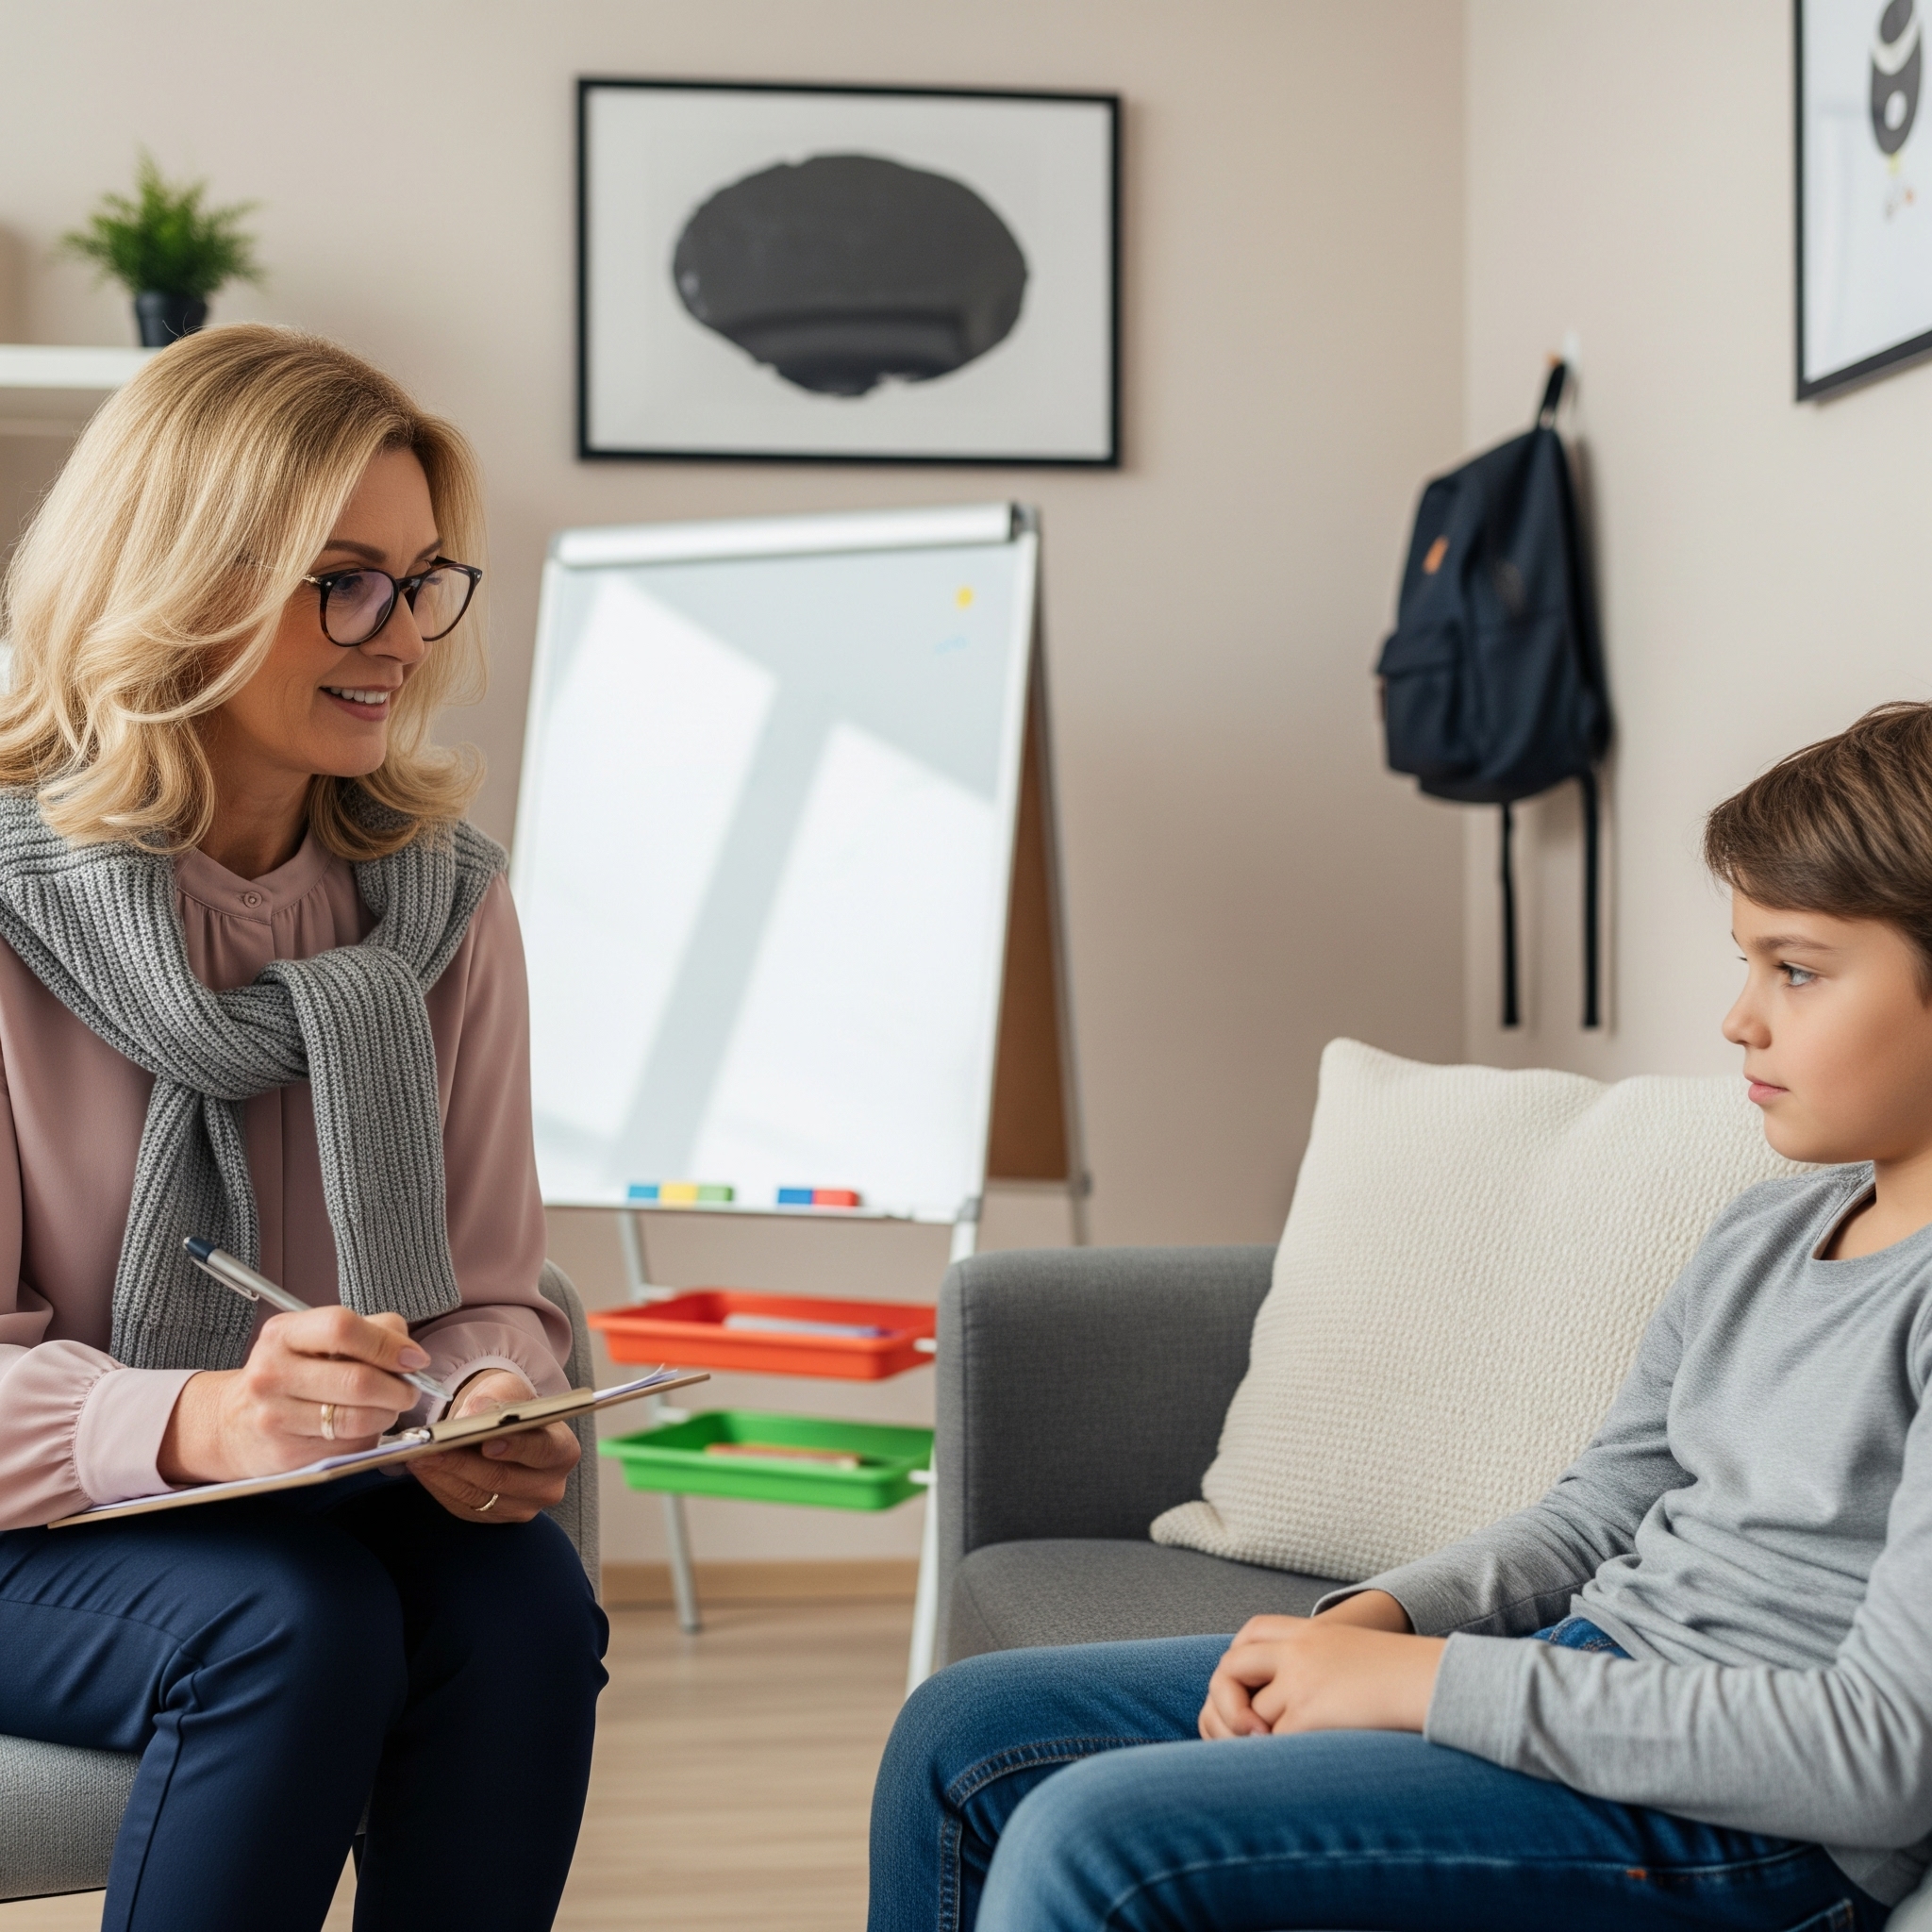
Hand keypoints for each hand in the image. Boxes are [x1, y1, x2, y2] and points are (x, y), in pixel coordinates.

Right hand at [159, 1308, 426, 1483]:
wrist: (231, 1422)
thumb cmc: (288, 1372)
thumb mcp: (314, 1337)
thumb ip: (368, 1331)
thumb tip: (410, 1353)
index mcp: (283, 1333)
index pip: (342, 1328)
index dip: (387, 1344)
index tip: (413, 1359)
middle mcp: (272, 1373)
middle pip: (358, 1381)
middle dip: (399, 1389)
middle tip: (409, 1391)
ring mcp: (274, 1416)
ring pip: (357, 1419)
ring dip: (387, 1415)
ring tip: (387, 1408)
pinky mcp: (284, 1453)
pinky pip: (347, 1447)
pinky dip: (366, 1438)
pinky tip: (358, 1428)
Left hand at [411, 1369, 579, 1523]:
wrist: (501, 1427)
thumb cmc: (509, 1405)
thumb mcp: (507, 1388)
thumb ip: (495, 1398)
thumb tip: (473, 1415)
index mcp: (563, 1451)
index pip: (543, 1450)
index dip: (516, 1447)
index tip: (487, 1443)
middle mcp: (548, 1486)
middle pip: (502, 1478)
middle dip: (464, 1462)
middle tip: (433, 1447)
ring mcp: (522, 1507)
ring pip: (477, 1496)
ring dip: (444, 1474)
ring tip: (419, 1455)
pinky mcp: (494, 1518)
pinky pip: (462, 1506)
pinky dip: (440, 1486)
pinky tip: (424, 1468)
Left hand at [1198, 1599, 1444, 1740]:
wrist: (1431, 1681)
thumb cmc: (1404, 1677)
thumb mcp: (1355, 1656)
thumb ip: (1320, 1666)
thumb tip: (1289, 1705)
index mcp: (1311, 1632)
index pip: (1252, 1632)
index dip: (1240, 1660)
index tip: (1251, 1689)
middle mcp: (1298, 1650)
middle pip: (1231, 1668)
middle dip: (1226, 1703)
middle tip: (1246, 1731)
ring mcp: (1301, 1678)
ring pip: (1253, 1713)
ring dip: (1259, 1737)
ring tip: (1275, 1754)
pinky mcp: (1309, 1710)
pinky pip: (1276, 1740)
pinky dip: (1282, 1754)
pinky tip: (1303, 1759)